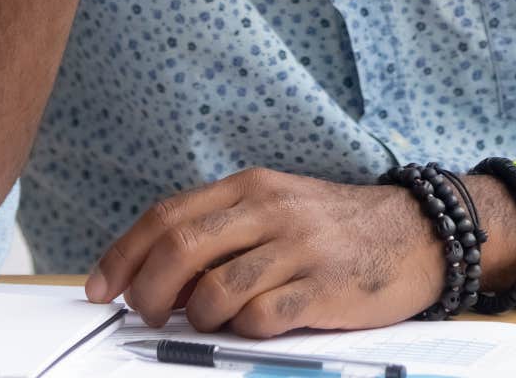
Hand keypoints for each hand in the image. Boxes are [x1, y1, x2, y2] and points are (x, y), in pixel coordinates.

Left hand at [84, 167, 445, 337]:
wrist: (417, 233)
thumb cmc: (335, 227)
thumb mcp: (275, 207)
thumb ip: (221, 231)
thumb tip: (158, 275)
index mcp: (249, 186)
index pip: (166, 216)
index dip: (122, 254)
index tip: (98, 287)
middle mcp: (270, 210)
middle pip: (180, 249)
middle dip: (147, 291)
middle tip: (144, 314)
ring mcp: (298, 249)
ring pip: (214, 290)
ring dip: (196, 317)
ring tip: (206, 322)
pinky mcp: (323, 289)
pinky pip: (261, 317)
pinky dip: (243, 330)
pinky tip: (253, 325)